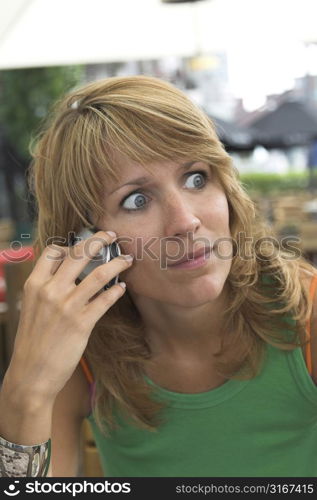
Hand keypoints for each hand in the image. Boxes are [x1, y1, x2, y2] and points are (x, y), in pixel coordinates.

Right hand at [6, 231, 133, 403]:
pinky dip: (117, 290)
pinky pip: (105, 299)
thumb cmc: (32, 342)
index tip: (84, 242)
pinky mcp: (81, 323)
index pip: (52, 251)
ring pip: (98, 274)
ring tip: (128, 259)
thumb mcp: (31, 308)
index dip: (69, 243)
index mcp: (35, 285)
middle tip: (111, 235)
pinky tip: (123, 287)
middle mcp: (49, 291)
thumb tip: (66, 274)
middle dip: (98, 239)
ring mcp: (66, 306)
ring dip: (117, 263)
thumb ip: (46, 288)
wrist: (31, 374)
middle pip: (78, 253)